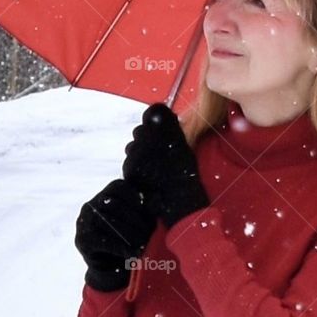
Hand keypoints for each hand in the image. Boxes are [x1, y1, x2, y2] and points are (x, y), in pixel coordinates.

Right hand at [75, 177, 156, 290]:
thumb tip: (157, 197)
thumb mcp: (138, 223)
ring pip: (110, 222)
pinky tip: (134, 254)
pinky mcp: (83, 241)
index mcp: (104, 196)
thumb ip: (145, 210)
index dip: (134, 196)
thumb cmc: (128, 241)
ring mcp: (84, 223)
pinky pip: (104, 241)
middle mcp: (90, 206)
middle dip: (136, 219)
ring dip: (131, 234)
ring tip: (144, 244)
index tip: (146, 210)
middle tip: (150, 233)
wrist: (111, 270)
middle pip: (115, 204)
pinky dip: (122, 248)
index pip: (118, 186)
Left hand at [122, 103, 209, 229]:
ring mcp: (138, 153)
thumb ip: (171, 130)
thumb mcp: (184, 148)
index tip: (158, 126)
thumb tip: (160, 116)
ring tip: (153, 167)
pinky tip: (148, 175)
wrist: (180, 203)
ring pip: (133, 146)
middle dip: (146, 139)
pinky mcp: (130, 168)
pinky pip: (130, 161)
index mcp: (167, 131)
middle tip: (158, 153)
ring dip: (140, 153)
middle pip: (140, 130)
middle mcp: (149, 138)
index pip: (153, 113)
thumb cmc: (187, 176)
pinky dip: (136, 166)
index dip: (155, 119)